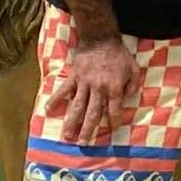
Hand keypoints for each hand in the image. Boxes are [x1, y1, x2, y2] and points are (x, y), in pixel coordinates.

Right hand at [55, 34, 136, 148]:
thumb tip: (128, 98)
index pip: (114, 109)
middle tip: (83, 143)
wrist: (100, 38)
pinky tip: (48, 110)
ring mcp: (84, 83)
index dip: (114, 120)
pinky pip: (63, 90)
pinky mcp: (74, 76)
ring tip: (67, 135)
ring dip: (72, 122)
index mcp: (114, 87)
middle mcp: (98, 88)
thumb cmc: (118, 53)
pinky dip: (55, 99)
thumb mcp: (133, 68)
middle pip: (93, 113)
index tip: (113, 129)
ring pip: (77, 106)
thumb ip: (133, 84)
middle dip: (88, 129)